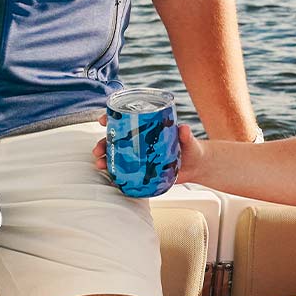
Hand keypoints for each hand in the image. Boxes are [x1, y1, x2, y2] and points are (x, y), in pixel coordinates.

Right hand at [91, 119, 212, 188]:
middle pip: (116, 140)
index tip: (103, 120)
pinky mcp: (142, 170)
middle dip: (103, 143)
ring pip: (117, 156)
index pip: (126, 120)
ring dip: (106, 159)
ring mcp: (140, 156)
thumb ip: (185, 135)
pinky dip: (116, 174)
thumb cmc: (191, 148)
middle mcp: (140, 141)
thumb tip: (183, 128)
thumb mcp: (188, 140)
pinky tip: (110, 178)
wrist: (196, 166)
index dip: (112, 118)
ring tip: (100, 165)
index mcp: (147, 129)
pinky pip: (125, 172)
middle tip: (98, 150)